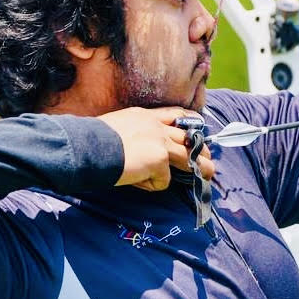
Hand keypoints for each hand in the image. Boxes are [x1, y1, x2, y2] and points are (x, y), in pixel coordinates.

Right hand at [99, 107, 214, 190]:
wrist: (88, 147)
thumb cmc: (92, 141)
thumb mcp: (116, 128)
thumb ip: (133, 135)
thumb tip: (141, 153)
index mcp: (143, 116)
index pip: (172, 114)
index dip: (188, 121)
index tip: (198, 128)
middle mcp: (155, 125)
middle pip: (187, 136)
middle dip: (200, 147)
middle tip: (208, 157)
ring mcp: (160, 141)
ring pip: (188, 156)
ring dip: (200, 167)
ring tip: (209, 174)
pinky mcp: (160, 159)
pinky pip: (163, 180)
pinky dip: (151, 185)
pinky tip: (136, 181)